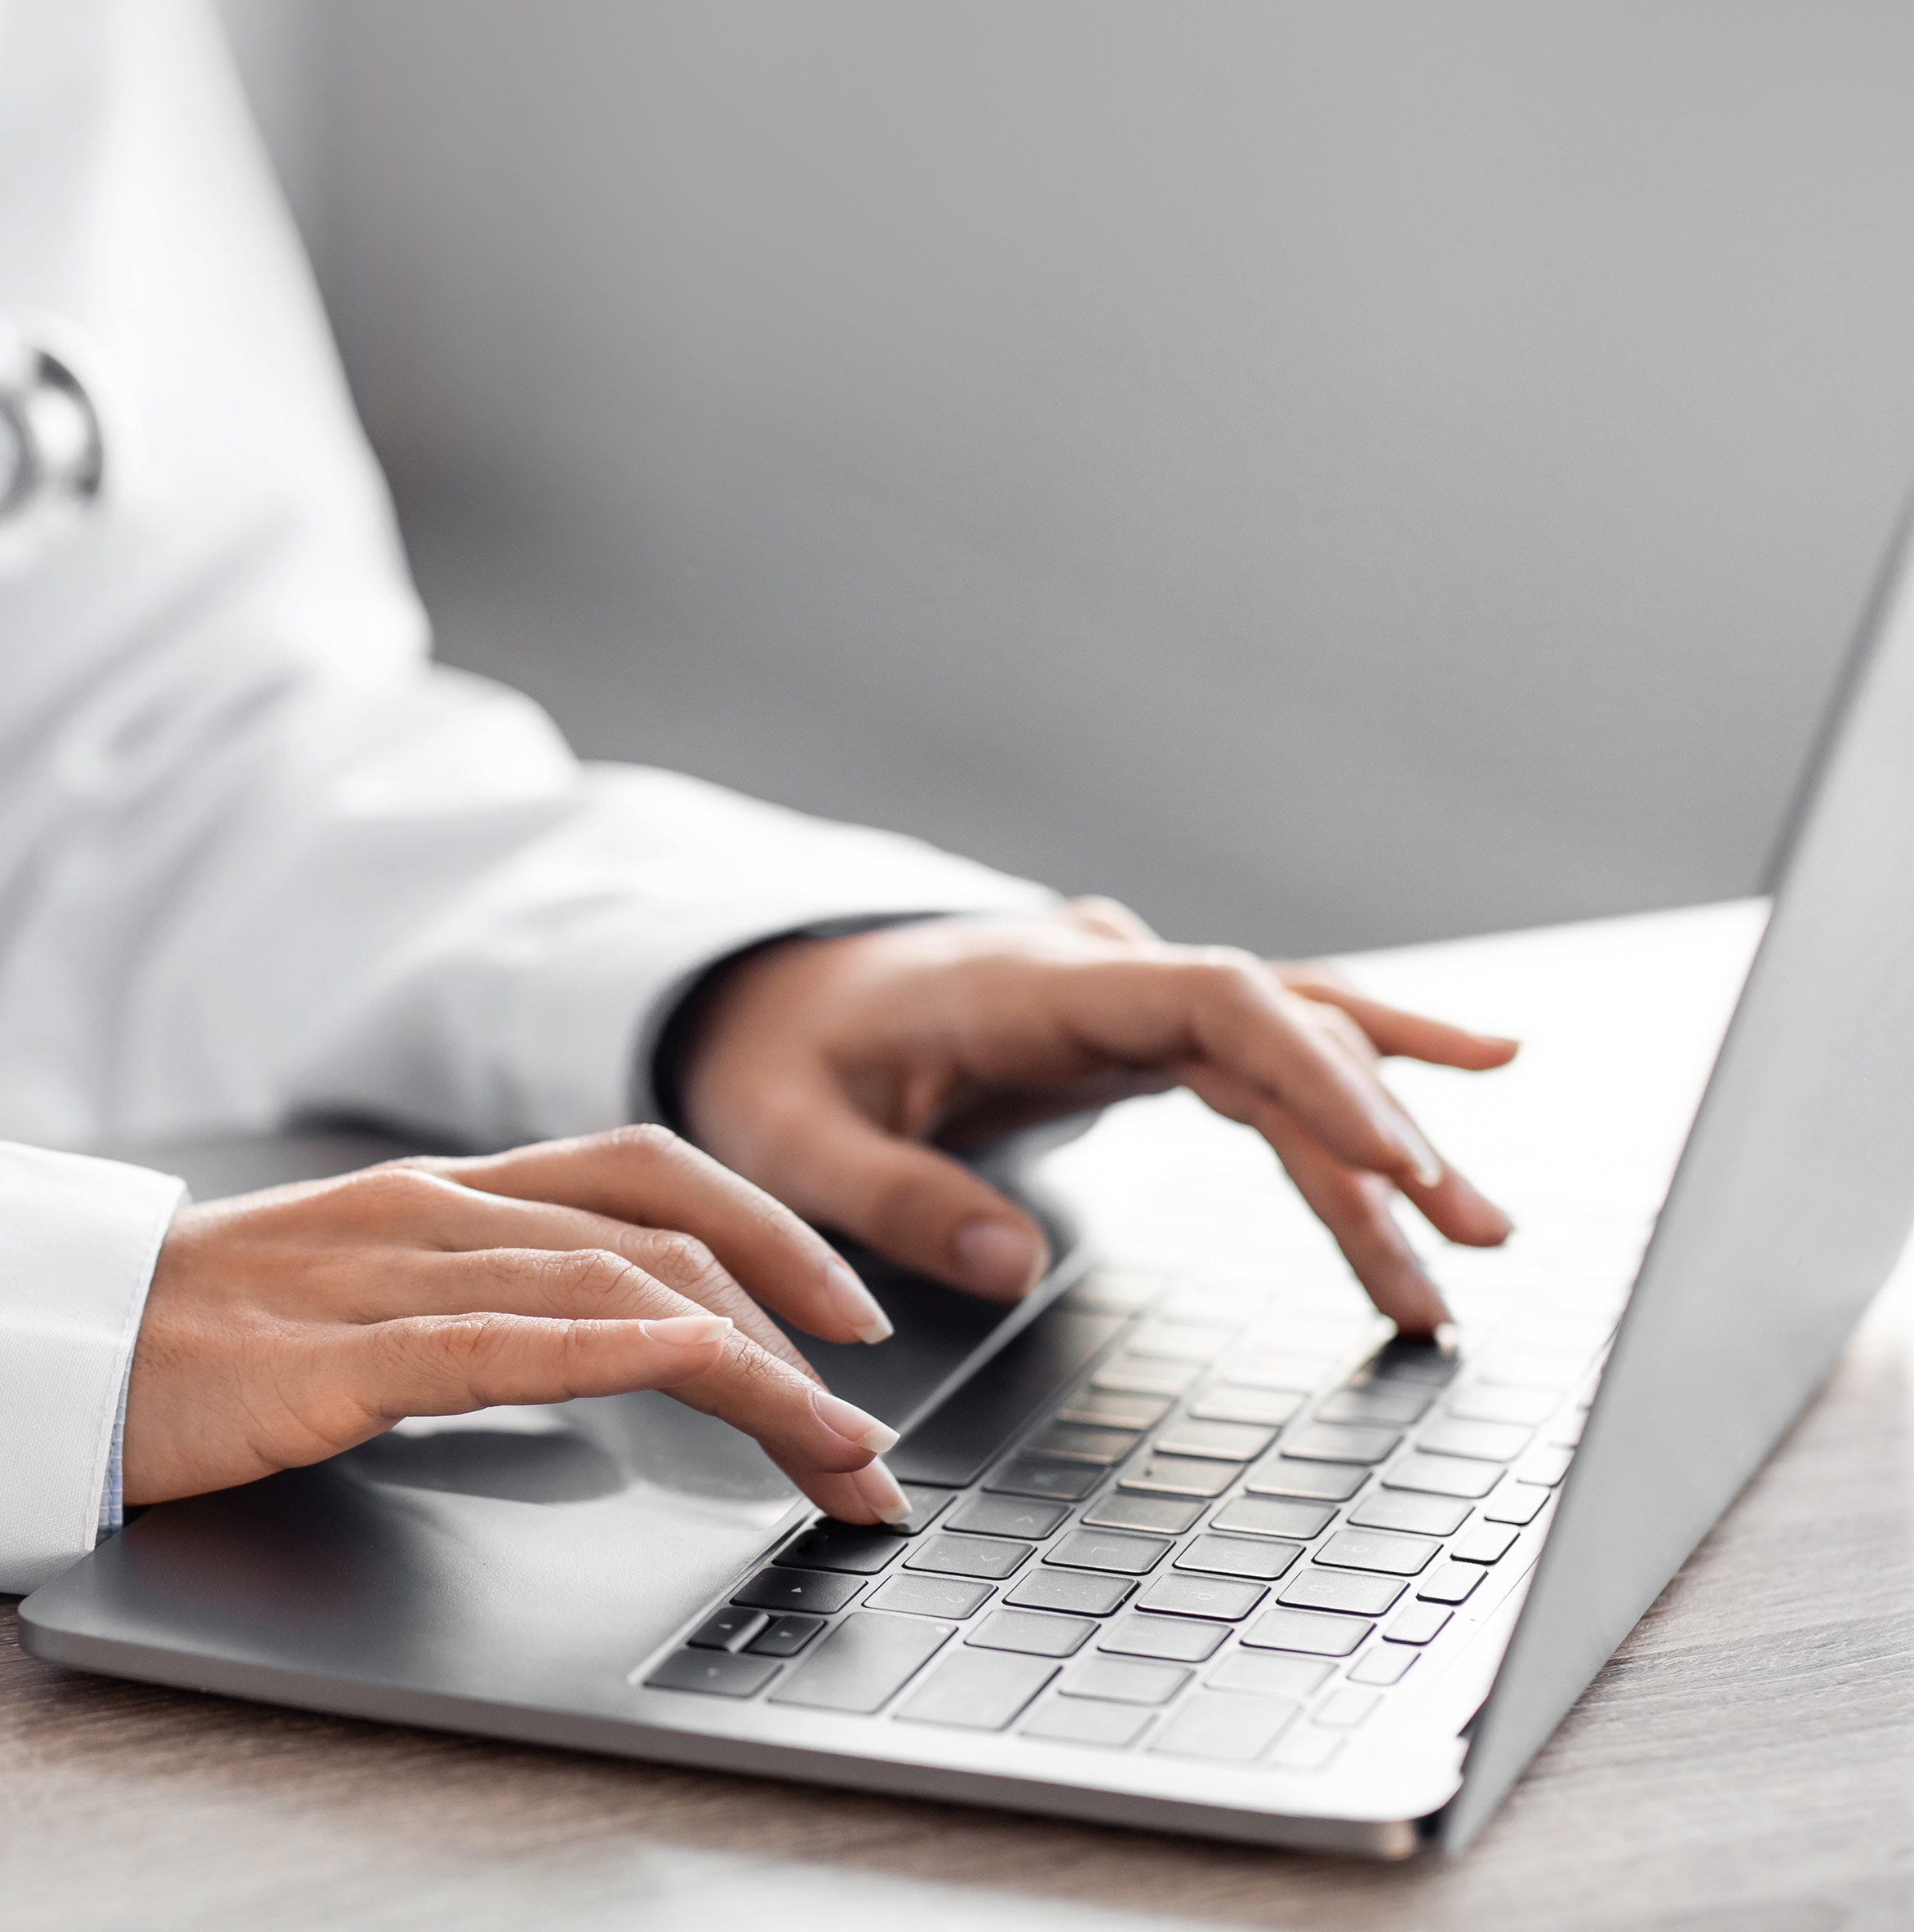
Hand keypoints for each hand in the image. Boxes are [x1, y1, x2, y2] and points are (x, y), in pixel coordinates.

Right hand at [124, 1129, 918, 1523]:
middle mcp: (431, 1212)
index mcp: (440, 1195)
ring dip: (753, 1371)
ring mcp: (383, 1274)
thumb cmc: (192, 1342)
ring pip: (615, 1288)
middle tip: (871, 1436)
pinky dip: (620, 1352)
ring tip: (835, 1456)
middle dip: (795, 1329)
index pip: (646, 1178)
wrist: (37, 1346)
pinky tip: (697, 1376)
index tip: (854, 1321)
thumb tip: (603, 1352)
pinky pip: (501, 1341)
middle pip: (663, 1238)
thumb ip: (473, 1306)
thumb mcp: (358, 1302)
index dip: (772, 1232)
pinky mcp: (332, 1356)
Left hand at [675, 899, 1519, 1333]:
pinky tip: (1431, 1155)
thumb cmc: (778, 1061)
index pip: (1212, 1002)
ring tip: (1470, 1247)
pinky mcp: (1140, 1036)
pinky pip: (1265, 1066)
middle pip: (1280, 1031)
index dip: (1315, 1069)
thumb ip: (890, 1197)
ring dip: (1379, 1146)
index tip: (1393, 1153)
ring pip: (1291, 1053)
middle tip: (1468, 1234)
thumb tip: (1008, 1266)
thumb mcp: (791, 1135)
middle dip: (1381, 1130)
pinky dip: (1347, 1109)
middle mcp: (1104, 972)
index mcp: (1033, 982)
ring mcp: (1130, 998)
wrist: (768, 997)